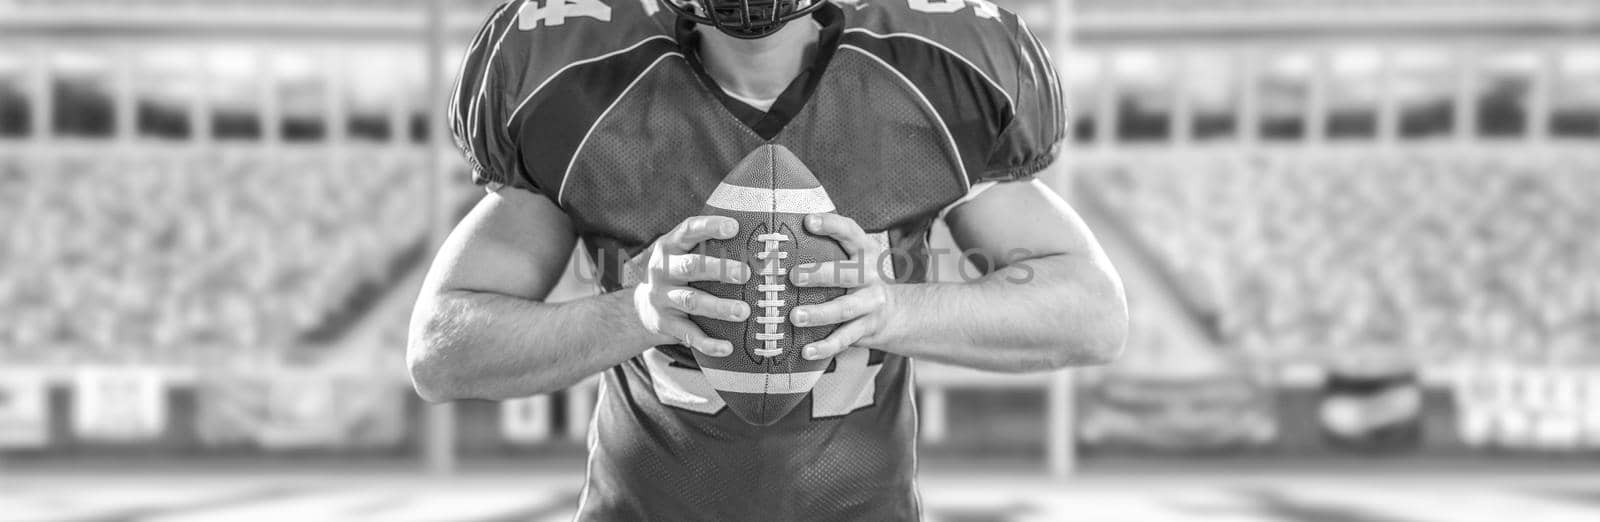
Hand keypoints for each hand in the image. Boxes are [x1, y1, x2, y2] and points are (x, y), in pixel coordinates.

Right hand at [633, 216, 751, 356]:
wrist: (640, 308)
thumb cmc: (677, 273)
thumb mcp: (682, 253)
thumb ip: (706, 243)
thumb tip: (756, 234)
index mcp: (669, 247)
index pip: (688, 231)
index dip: (709, 227)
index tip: (734, 226)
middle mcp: (663, 271)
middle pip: (690, 267)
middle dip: (719, 270)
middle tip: (746, 273)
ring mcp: (663, 298)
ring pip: (692, 301)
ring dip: (718, 307)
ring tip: (743, 311)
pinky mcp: (665, 324)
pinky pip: (688, 334)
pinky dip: (707, 343)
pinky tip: (727, 348)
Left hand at [789, 214, 895, 360]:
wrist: (898, 314)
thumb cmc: (860, 281)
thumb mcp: (854, 260)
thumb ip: (829, 250)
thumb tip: (780, 242)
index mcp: (865, 253)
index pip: (851, 233)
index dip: (831, 225)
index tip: (808, 221)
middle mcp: (871, 277)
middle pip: (848, 274)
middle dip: (821, 274)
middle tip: (793, 276)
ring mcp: (870, 305)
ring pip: (844, 309)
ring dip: (819, 314)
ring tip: (794, 317)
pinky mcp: (866, 329)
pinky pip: (844, 339)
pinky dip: (825, 347)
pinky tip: (806, 351)